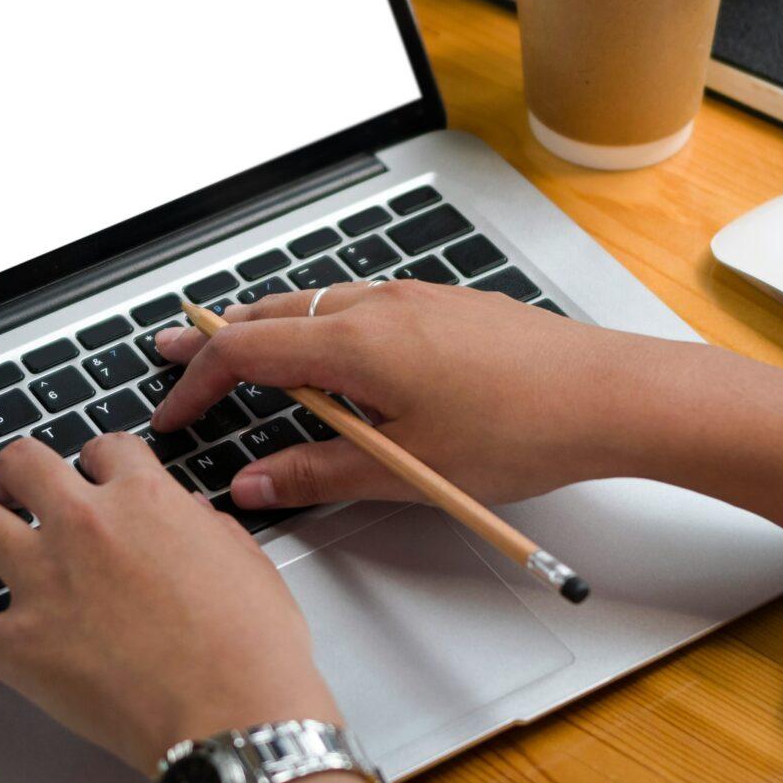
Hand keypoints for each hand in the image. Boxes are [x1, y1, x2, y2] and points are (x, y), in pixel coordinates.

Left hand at [0, 434, 339, 769]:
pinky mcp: (17, 647)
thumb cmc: (252, 653)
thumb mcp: (247, 564)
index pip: (104, 449)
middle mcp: (85, 527)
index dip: (97, 461)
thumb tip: (188, 519)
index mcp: (145, 499)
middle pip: (23, 463)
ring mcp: (44, 584)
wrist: (234, 719)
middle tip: (16, 488)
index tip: (95, 475)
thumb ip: (206, 530)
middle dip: (16, 472)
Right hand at [152, 279, 671, 510]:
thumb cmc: (523, 431)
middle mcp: (379, 304)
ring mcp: (415, 298)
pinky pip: (361, 305)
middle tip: (172, 355)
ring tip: (245, 359)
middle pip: (272, 313)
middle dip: (217, 339)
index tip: (173, 414)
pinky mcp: (446, 304)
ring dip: (271, 330)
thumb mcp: (408, 471)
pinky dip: (322, 326)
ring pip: (317, 304)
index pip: (245, 352)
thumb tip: (256, 484)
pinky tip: (336, 361)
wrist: (610, 395)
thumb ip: (320, 475)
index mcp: (357, 342)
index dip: (196, 384)